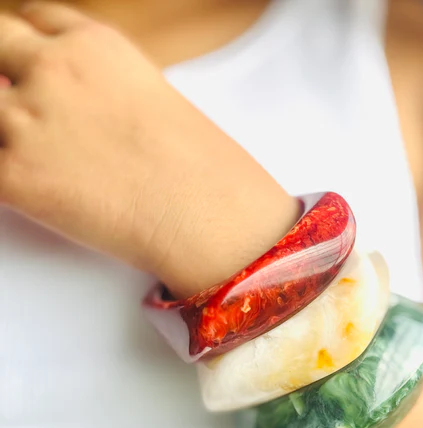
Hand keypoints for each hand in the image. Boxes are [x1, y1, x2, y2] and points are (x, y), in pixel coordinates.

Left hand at [0, 3, 295, 293]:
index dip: (28, 48)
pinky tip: (36, 188)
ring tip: (43, 159)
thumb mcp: (155, 99)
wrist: (207, 216)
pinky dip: (6, 177)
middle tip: (23, 111)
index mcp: (94, 45)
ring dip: (6, 131)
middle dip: (3, 73)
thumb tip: (84, 113)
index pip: (34, 22)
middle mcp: (54, 71)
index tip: (26, 66)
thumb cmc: (200, 170)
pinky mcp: (14, 177)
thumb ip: (104, 90)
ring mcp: (27, 122)